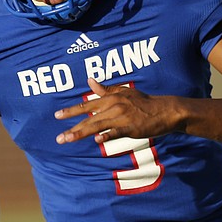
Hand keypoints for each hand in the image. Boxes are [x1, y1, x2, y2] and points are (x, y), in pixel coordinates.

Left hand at [54, 78, 180, 143]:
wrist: (164, 110)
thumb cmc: (142, 102)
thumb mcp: (123, 92)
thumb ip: (105, 90)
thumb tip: (90, 80)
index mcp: (110, 98)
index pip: (86, 105)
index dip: (71, 111)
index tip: (56, 116)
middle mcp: (113, 107)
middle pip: (88, 119)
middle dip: (72, 128)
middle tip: (59, 138)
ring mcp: (122, 117)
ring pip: (97, 126)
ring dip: (81, 133)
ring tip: (68, 139)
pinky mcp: (131, 127)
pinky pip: (116, 132)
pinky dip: (107, 135)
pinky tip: (97, 140)